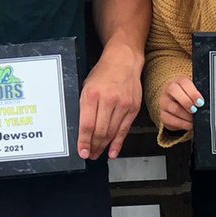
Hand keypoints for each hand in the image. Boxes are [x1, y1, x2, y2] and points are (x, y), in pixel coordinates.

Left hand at [78, 42, 142, 159]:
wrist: (123, 61)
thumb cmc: (102, 74)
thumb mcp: (87, 87)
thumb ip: (85, 107)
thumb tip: (83, 131)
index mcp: (92, 95)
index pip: (87, 125)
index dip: (84, 142)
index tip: (82, 152)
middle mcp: (108, 100)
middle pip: (100, 131)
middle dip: (93, 146)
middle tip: (89, 155)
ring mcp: (123, 105)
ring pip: (112, 133)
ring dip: (104, 146)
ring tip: (97, 154)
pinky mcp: (133, 108)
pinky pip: (124, 130)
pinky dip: (118, 143)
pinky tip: (113, 152)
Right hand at [159, 76, 204, 132]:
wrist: (174, 103)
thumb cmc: (187, 96)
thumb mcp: (193, 91)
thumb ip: (199, 94)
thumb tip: (208, 102)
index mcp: (178, 81)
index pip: (184, 83)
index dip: (193, 93)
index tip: (200, 102)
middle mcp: (169, 90)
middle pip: (174, 92)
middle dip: (187, 102)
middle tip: (195, 110)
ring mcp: (164, 102)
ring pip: (174, 108)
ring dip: (186, 116)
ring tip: (194, 119)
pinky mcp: (162, 114)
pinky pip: (171, 120)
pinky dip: (182, 124)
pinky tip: (189, 124)